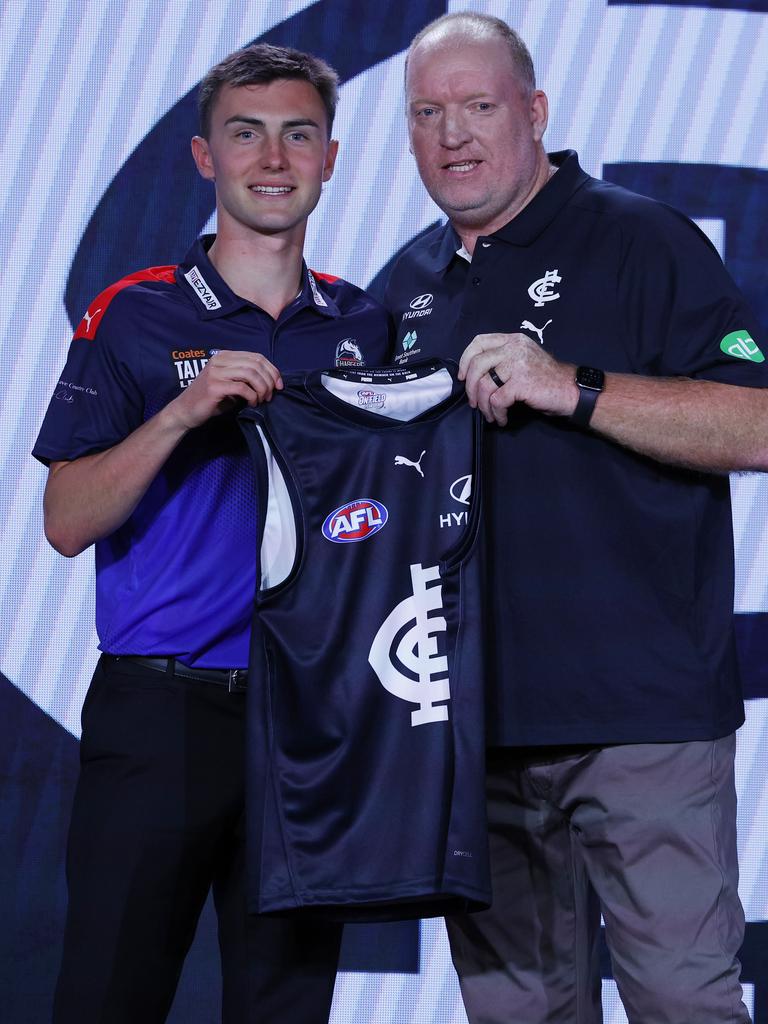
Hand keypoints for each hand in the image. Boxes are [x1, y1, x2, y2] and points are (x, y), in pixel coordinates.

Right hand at [165, 350, 282, 429]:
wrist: (185, 411)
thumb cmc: (210, 400)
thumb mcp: (230, 383)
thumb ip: (246, 377)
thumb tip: (272, 381)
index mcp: (225, 356)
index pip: (256, 356)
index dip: (272, 370)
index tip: (279, 385)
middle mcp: (219, 360)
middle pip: (256, 364)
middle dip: (269, 380)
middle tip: (271, 395)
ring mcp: (216, 372)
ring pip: (251, 374)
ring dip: (262, 388)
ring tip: (262, 400)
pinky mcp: (214, 386)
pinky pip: (242, 388)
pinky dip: (253, 396)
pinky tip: (252, 403)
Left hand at [458, 332, 576, 425]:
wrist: (571, 390)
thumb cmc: (546, 379)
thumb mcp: (524, 359)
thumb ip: (502, 359)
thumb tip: (473, 375)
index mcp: (513, 340)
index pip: (479, 341)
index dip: (465, 359)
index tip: (463, 376)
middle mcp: (514, 348)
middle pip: (476, 364)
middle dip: (470, 387)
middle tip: (474, 402)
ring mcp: (517, 364)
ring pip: (483, 384)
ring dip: (483, 405)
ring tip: (489, 414)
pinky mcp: (521, 383)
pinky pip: (496, 400)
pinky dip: (496, 413)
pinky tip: (502, 419)